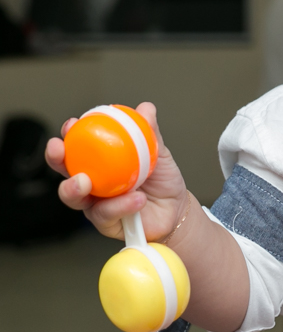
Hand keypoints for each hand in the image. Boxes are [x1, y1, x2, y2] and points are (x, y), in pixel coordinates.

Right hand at [44, 102, 189, 242]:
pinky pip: (106, 214)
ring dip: (74, 188)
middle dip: (56, 159)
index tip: (72, 124)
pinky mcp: (105, 223)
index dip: (69, 135)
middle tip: (59, 150)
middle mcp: (93, 182)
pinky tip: (137, 199)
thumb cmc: (162, 181)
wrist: (177, 209)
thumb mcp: (159, 154)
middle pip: (65, 171)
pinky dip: (121, 205)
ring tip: (85, 181)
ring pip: (74, 198)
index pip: (78, 146)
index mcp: (101, 162)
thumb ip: (150, 133)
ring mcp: (95, 203)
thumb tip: (145, 108)